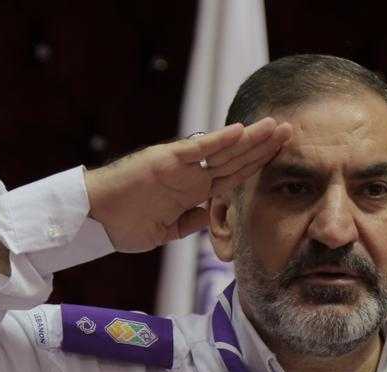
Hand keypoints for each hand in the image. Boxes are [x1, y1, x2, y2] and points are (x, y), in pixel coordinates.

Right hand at [84, 117, 292, 253]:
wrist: (95, 219)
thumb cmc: (125, 223)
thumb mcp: (169, 230)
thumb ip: (193, 221)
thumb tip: (215, 216)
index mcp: (193, 191)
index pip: (234, 176)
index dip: (258, 165)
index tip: (283, 157)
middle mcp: (191, 175)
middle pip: (235, 159)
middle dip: (263, 147)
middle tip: (291, 131)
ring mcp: (180, 166)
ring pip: (223, 151)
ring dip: (250, 139)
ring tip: (275, 126)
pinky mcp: (164, 161)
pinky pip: (195, 150)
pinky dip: (217, 141)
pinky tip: (239, 131)